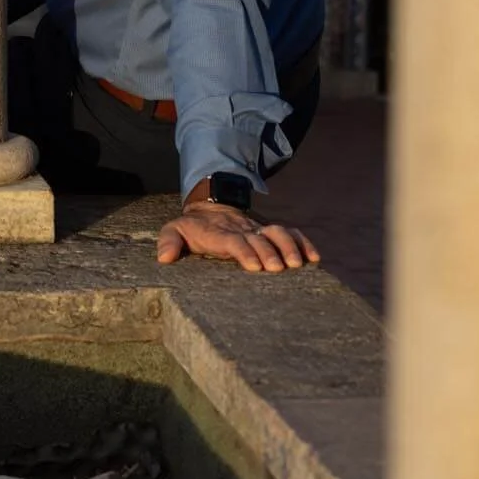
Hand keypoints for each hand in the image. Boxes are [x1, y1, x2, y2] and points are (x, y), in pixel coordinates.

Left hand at [156, 202, 319, 272]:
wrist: (211, 209)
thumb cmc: (193, 228)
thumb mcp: (174, 230)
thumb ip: (168, 242)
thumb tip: (164, 258)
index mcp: (219, 233)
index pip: (233, 240)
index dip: (244, 251)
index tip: (254, 266)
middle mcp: (242, 230)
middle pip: (259, 237)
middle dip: (269, 251)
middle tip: (278, 269)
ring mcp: (258, 229)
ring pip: (278, 231)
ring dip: (289, 246)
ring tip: (299, 264)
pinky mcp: (270, 232)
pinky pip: (291, 233)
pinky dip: (303, 242)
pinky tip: (315, 257)